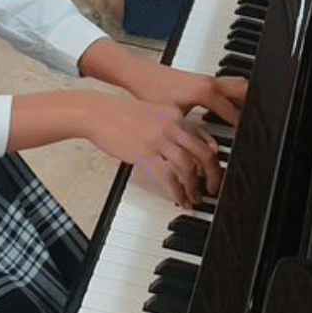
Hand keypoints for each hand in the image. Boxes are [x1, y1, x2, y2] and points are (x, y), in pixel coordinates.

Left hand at [83, 41, 248, 128]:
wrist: (138, 75)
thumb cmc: (152, 93)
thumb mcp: (174, 118)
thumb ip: (193, 133)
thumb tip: (203, 151)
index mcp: (206, 92)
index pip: (233, 112)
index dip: (241, 129)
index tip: (247, 141)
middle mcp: (210, 83)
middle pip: (243, 89)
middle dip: (253, 105)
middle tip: (256, 124)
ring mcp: (206, 79)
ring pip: (236, 85)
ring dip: (242, 99)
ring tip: (245, 118)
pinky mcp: (201, 79)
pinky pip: (225, 86)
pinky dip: (230, 97)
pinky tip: (221, 112)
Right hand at [90, 96, 222, 209]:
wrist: (97, 113)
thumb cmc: (121, 115)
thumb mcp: (152, 113)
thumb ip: (170, 125)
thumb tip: (182, 144)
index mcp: (176, 115)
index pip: (205, 136)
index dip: (214, 156)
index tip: (214, 169)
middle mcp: (172, 126)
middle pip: (204, 152)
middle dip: (213, 175)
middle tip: (213, 188)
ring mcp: (159, 140)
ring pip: (189, 167)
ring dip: (195, 188)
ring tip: (196, 199)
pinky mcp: (145, 155)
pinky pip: (169, 177)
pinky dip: (178, 192)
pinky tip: (180, 199)